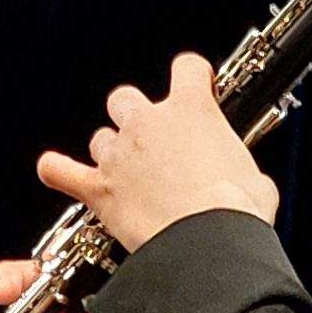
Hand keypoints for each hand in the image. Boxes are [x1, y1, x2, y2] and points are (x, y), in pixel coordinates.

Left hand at [37, 52, 277, 249]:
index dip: (193, 76)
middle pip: (125, 98)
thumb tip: (242, 181)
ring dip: (112, 152)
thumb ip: (237, 165)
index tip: (197, 86)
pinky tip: (56, 170)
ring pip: (100, 137)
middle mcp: (148, 124)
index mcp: (193, 110)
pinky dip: (57, 170)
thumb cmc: (236, 212)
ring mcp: (119, 154)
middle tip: (154, 141)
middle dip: (137, 116)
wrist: (210, 243)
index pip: (187, 69)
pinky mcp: (100, 188)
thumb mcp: (255, 179)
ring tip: (127, 175)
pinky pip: (61, 171)